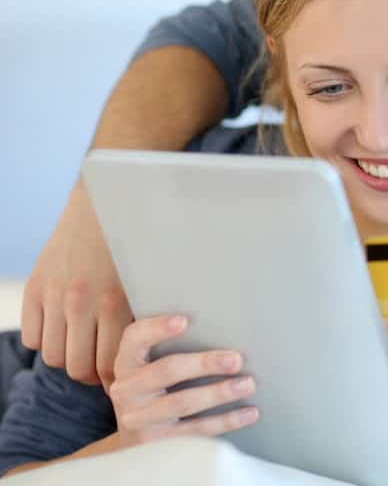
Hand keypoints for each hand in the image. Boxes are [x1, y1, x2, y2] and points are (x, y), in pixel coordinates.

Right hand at [22, 179, 131, 387]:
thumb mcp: (147, 281)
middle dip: (92, 376)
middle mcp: (81, 300)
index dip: (116, 382)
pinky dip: (45, 341)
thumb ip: (144, 317)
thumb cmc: (137, 246)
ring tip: (83, 352)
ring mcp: (54, 295)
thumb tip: (154, 359)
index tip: (123, 384)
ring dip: (68, 359)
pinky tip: (63, 332)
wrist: (101, 205)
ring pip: (53, 357)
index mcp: (116, 301)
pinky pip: (32, 337)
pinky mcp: (34, 288)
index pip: (111, 365)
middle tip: (102, 372)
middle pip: (78, 367)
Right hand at [108, 314, 257, 446]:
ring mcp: (139, 419)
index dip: (157, 328)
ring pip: (182, 403)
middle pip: (166, 371)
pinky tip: (249, 412)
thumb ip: (170, 345)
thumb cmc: (154, 388)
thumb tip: (223, 324)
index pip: (135, 338)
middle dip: (204, 364)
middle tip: (237, 359)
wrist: (134, 437)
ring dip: (219, 393)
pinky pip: (195, 431)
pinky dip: (226, 420)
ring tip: (248, 384)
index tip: (185, 320)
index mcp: (127, 363)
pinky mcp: (156, 443)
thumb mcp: (149, 366)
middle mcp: (127, 390)